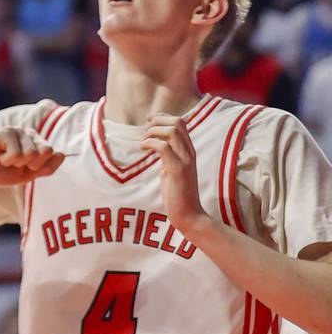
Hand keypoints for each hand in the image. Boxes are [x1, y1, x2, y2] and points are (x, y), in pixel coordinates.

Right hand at [0, 125, 65, 188]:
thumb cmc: (1, 172)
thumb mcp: (27, 175)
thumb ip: (46, 167)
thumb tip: (62, 154)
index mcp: (38, 143)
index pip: (54, 155)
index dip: (39, 168)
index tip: (24, 168)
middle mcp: (30, 134)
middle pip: (46, 151)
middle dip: (30, 165)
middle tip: (15, 164)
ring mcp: (18, 130)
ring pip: (31, 153)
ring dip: (15, 163)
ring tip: (5, 159)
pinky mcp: (5, 131)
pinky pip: (16, 153)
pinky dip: (6, 161)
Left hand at [144, 114, 209, 237]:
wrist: (189, 215)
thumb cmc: (178, 194)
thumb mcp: (172, 169)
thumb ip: (168, 156)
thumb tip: (157, 145)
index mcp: (189, 151)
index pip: (180, 122)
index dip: (162, 118)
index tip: (149, 125)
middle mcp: (189, 152)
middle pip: (177, 121)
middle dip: (158, 120)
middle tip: (145, 132)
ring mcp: (185, 160)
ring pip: (172, 131)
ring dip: (153, 131)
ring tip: (144, 142)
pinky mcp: (178, 170)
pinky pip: (164, 147)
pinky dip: (150, 143)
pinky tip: (144, 149)